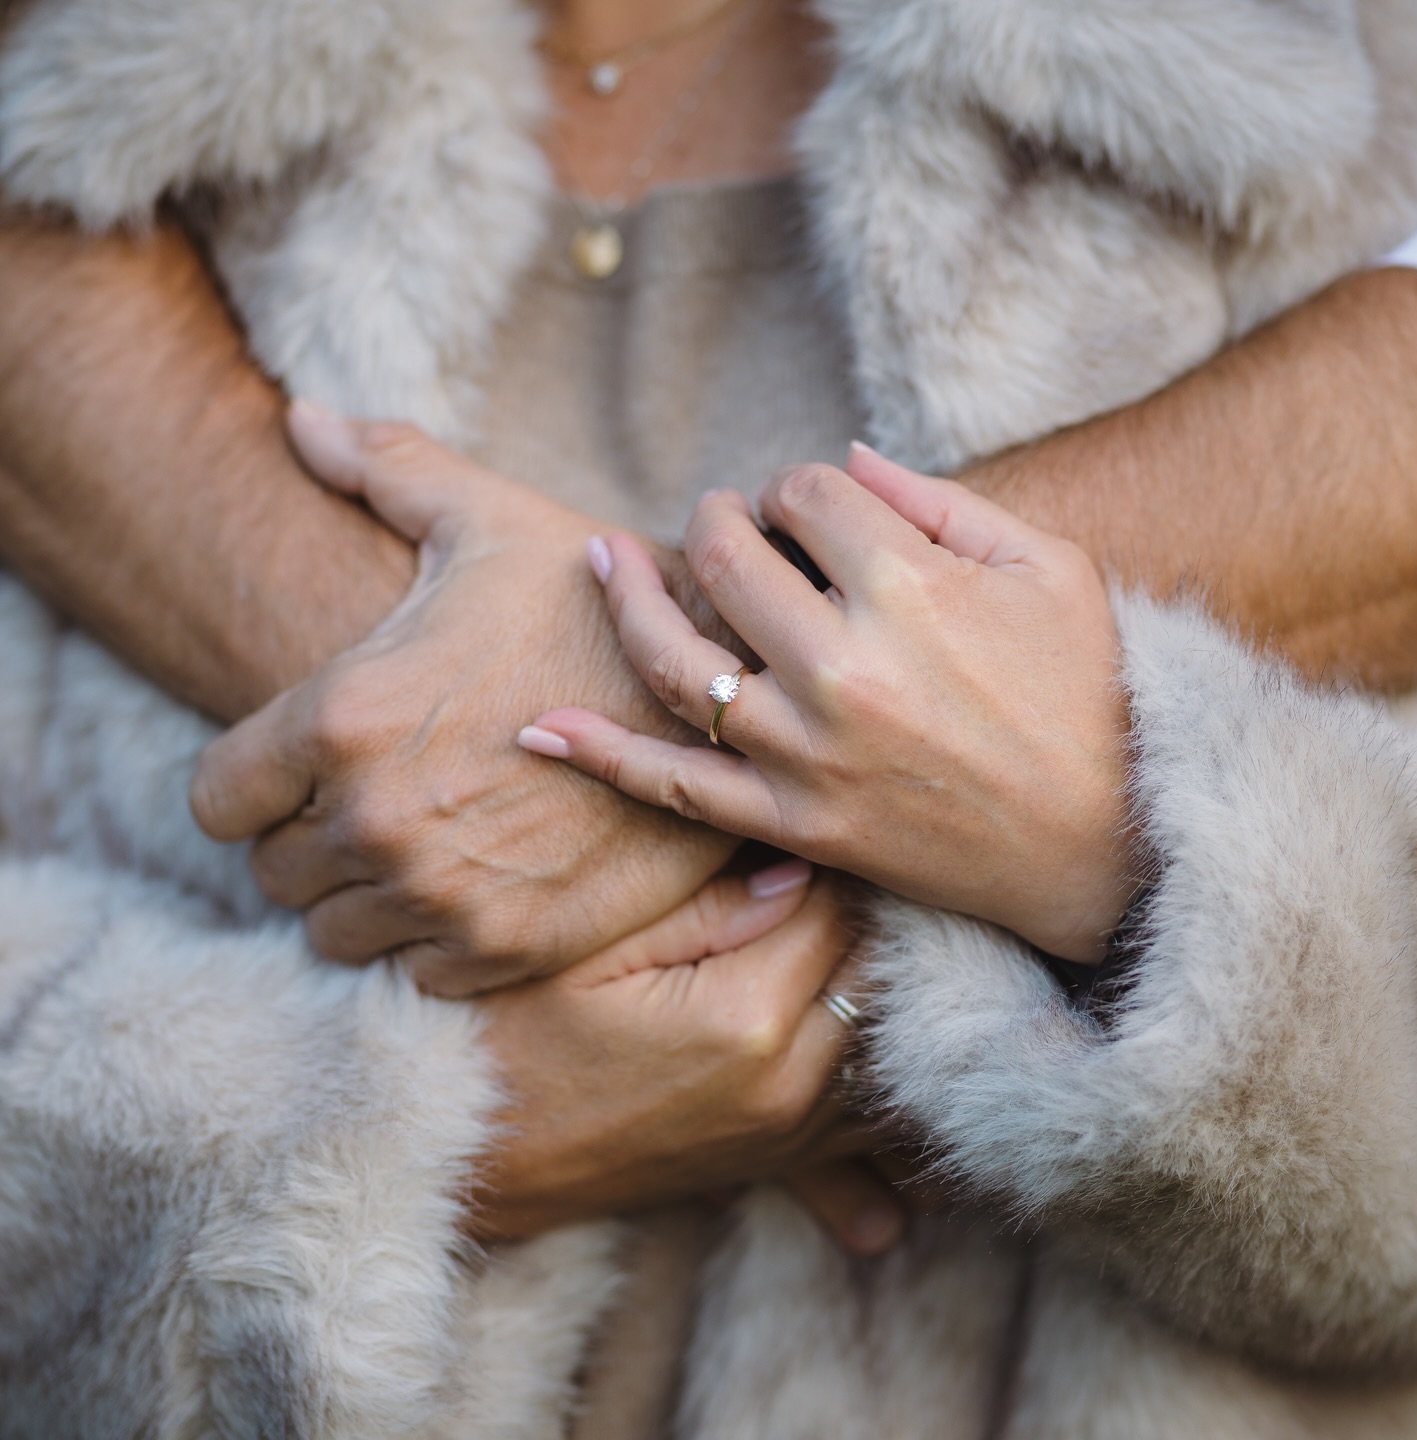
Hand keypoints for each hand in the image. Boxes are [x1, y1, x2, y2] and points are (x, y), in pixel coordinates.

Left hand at [190, 403, 735, 991]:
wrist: (721, 687)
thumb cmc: (594, 601)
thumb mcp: (489, 521)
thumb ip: (385, 470)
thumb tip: (297, 416)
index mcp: (343, 717)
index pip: (216, 800)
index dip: (252, 781)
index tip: (299, 767)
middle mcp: (375, 820)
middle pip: (274, 872)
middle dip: (310, 836)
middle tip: (375, 796)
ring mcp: (441, 894)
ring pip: (337, 931)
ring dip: (366, 893)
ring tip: (426, 839)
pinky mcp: (508, 947)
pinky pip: (416, 972)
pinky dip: (434, 938)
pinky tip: (478, 880)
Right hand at [470, 860, 902, 1252]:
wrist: (480, 1156)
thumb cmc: (518, 1035)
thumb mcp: (595, 951)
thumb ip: (706, 906)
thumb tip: (795, 865)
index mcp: (747, 1017)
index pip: (835, 906)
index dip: (824, 851)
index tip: (805, 815)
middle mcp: (790, 1081)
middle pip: (877, 965)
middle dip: (864, 906)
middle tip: (842, 856)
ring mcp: (793, 1129)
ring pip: (888, 1031)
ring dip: (880, 973)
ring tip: (856, 918)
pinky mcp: (785, 1157)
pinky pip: (870, 1099)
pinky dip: (880, 1050)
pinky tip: (867, 1008)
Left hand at [520, 446, 1139, 963]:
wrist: (1107, 846)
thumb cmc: (1090, 695)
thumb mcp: (1049, 570)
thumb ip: (943, 503)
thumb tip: (846, 462)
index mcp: (908, 586)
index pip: (804, 494)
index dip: (797, 488)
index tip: (810, 509)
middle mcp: (842, 665)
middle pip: (726, 558)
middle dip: (715, 521)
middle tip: (721, 523)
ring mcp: (808, 751)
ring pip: (678, 661)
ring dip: (631, 600)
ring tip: (602, 562)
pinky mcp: (794, 822)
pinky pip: (676, 787)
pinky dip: (603, 756)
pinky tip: (538, 726)